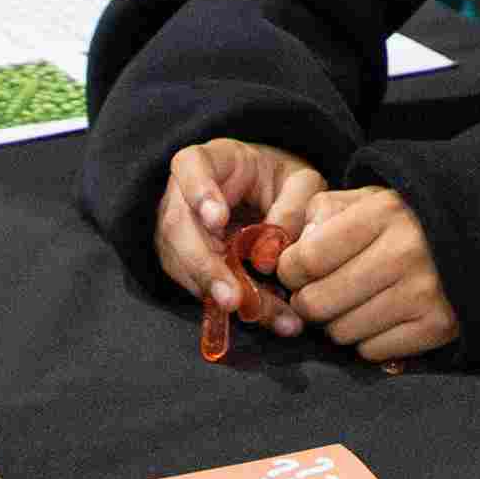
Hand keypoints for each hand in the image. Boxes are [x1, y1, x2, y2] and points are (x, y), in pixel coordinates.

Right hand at [155, 138, 326, 334]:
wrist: (266, 198)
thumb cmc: (282, 183)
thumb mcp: (302, 182)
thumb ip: (295, 205)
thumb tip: (272, 253)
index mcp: (211, 160)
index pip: (191, 165)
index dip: (200, 192)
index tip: (218, 220)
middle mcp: (182, 196)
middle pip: (179, 228)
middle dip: (205, 267)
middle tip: (232, 298)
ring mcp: (178, 232)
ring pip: (185, 266)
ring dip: (222, 295)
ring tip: (267, 315)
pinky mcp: (184, 264)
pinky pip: (200, 287)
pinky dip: (234, 305)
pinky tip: (270, 317)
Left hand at [272, 186, 457, 363]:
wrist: (478, 238)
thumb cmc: (405, 220)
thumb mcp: (366, 200)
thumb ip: (321, 215)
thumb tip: (284, 253)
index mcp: (382, 214)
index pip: (307, 259)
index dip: (290, 270)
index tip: (297, 270)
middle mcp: (403, 253)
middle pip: (317, 303)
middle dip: (308, 301)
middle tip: (320, 292)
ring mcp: (422, 294)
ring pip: (341, 332)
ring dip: (337, 322)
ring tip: (354, 302)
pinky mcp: (436, 327)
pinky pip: (371, 351)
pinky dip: (366, 340)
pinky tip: (379, 317)